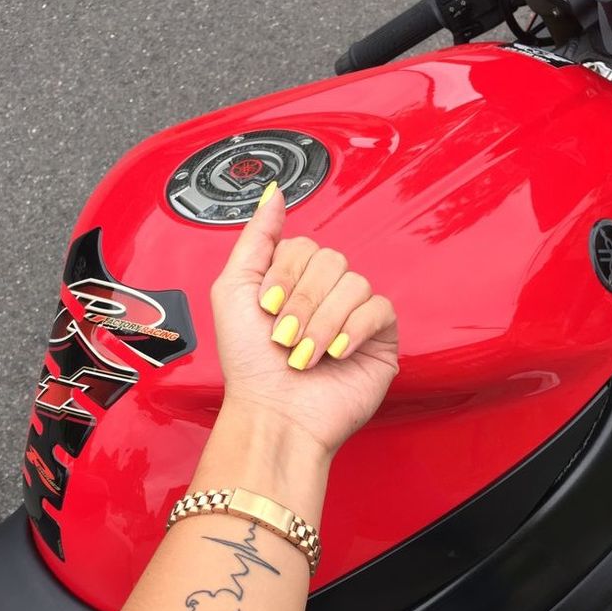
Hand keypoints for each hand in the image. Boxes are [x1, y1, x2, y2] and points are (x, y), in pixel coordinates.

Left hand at [210, 184, 398, 458]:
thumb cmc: (249, 367)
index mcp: (293, 281)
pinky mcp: (379, 338)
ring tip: (304, 353)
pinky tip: (334, 353)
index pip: (303, 245)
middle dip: (301, 302)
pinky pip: (379, 308)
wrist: (274, 416)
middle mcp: (324, 295)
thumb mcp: (232, 290)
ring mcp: (353, 315)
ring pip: (354, 283)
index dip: (283, 276)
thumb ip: (255, 238)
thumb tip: (275, 193)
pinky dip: (353, 329)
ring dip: (322, 322)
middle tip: (284, 337)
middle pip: (330, 260)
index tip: (266, 309)